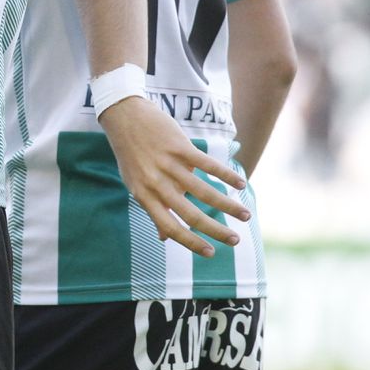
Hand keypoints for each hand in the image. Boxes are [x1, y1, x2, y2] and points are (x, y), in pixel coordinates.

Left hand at [98, 96, 250, 256]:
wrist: (123, 115)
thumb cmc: (130, 153)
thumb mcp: (134, 183)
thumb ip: (151, 208)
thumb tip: (163, 238)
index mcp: (144, 196)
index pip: (169, 227)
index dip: (191, 243)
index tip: (211, 253)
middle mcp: (156, 183)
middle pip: (190, 214)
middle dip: (216, 231)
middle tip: (235, 241)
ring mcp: (168, 165)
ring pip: (204, 191)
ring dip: (228, 206)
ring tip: (246, 216)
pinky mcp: (179, 147)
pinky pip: (207, 165)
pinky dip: (226, 176)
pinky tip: (240, 185)